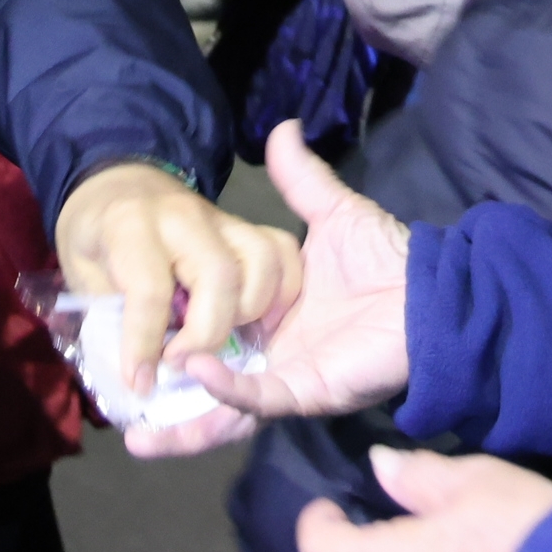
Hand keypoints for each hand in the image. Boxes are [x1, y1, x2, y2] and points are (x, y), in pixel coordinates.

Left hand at [54, 160, 300, 402]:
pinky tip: (255, 321)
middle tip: (182, 362)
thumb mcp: (80, 271)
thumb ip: (110, 317)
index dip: (146, 344)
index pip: (150, 289)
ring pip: (263, 263)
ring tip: (219, 337)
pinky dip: (280, 292)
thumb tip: (142, 373)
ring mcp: (222, 219)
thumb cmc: (94, 235)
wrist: (117, 184)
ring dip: (250, 312)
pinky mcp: (245, 228)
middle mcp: (183, 216)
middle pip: (220, 276)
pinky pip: (282, 253)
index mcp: (131, 225)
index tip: (141, 382)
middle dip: (207, 334)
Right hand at [130, 120, 414, 457]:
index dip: (168, 340)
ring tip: (136, 424)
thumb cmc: (388, 258)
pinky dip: (227, 387)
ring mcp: (287, 378)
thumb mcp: (331, 214)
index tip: (123, 333)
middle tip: (117, 413)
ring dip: (182, 421)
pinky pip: (260, 395)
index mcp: (268, 320)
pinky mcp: (309, 390)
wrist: (435, 290)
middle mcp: (272, 356)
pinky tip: (194, 369)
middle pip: (207, 391)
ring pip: (225, 410)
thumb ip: (300, 180)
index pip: (208, 337)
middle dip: (164, 410)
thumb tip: (282, 127)